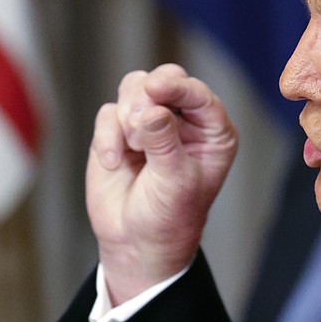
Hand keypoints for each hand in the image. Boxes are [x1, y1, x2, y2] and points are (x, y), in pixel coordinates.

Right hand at [86, 64, 237, 304]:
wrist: (136, 243)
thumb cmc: (169, 217)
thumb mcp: (175, 182)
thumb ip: (165, 143)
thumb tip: (152, 110)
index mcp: (212, 131)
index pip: (199, 94)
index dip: (178, 87)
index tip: (156, 89)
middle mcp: (184, 120)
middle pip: (166, 78)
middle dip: (148, 95)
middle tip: (139, 121)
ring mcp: (151, 122)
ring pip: (135, 87)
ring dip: (128, 116)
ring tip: (133, 148)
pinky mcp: (120, 130)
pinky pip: (109, 112)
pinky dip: (108, 136)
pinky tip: (114, 163)